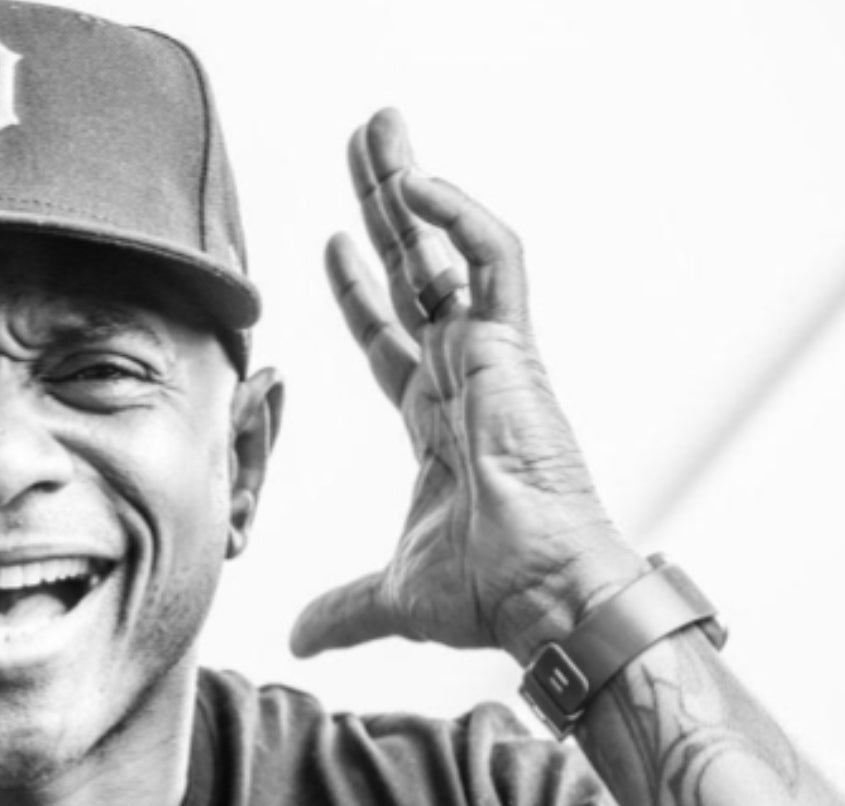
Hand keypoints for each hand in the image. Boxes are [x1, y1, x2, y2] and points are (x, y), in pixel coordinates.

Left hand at [288, 109, 642, 665]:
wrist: (546, 599)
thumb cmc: (496, 596)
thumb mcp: (395, 597)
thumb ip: (344, 606)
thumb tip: (298, 636)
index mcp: (443, 421)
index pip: (394, 337)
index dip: (361, 292)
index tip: (330, 247)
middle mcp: (468, 378)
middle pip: (419, 273)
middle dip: (385, 210)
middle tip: (359, 146)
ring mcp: (493, 359)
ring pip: (452, 249)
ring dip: (413, 188)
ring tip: (380, 129)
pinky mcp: (515, 351)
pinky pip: (494, 260)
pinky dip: (459, 218)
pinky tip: (417, 184)